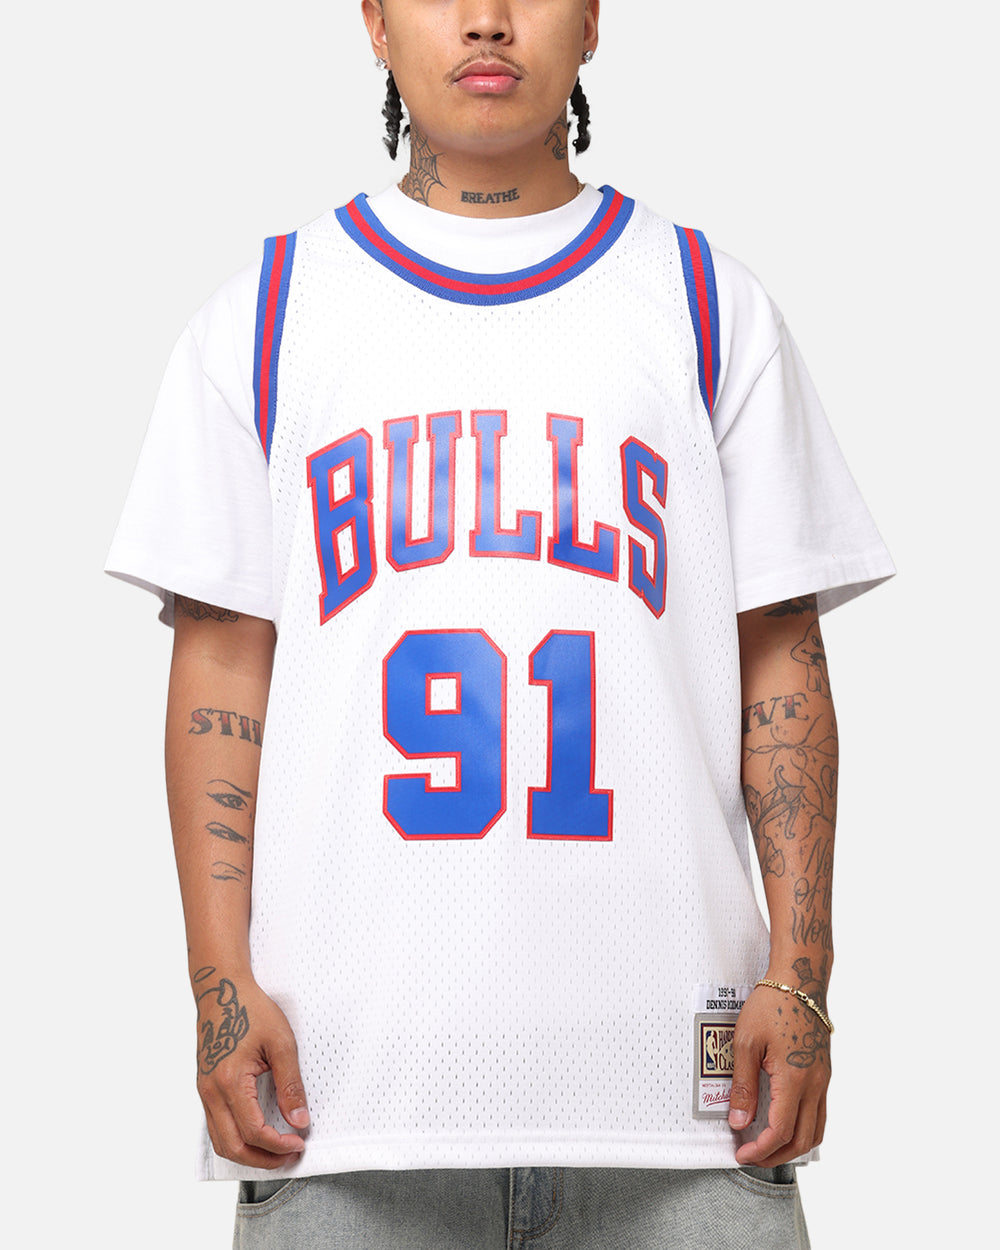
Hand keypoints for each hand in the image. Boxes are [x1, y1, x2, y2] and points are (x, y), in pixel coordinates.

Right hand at [194, 969, 309, 1168]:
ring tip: (276, 1149)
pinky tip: (257, 1134)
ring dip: (248, 1153)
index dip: (278, 1145)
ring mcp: (204, 1092)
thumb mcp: (280, 1042)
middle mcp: (211, 1092)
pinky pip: (216, 1126)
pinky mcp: (205, 1088)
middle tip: (290, 1155)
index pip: (253, 1131)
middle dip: (263, 1159)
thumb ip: (290, 1084)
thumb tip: (299, 1120)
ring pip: (221, 1141)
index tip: (299, 1142)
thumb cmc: (250, 1009)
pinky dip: (236, 1139)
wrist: (221, 989)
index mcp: (229, 1081)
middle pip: (233, 1146)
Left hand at [727, 983, 829, 1166]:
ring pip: (816, 1131)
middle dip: (775, 1155)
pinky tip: (784, 1123)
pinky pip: (819, 1114)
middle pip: (802, 1140)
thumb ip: (743, 1086)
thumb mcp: (746, 1042)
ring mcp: (823, 1081)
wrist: (800, 982)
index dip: (760, 1150)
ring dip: (793, 1146)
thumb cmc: (771, 1006)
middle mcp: (815, 1085)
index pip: (781, 1131)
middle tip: (751, 1156)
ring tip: (767, 1146)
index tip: (741, 1153)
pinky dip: (803, 1129)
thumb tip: (739, 1122)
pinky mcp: (824, 1074)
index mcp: (795, 1079)